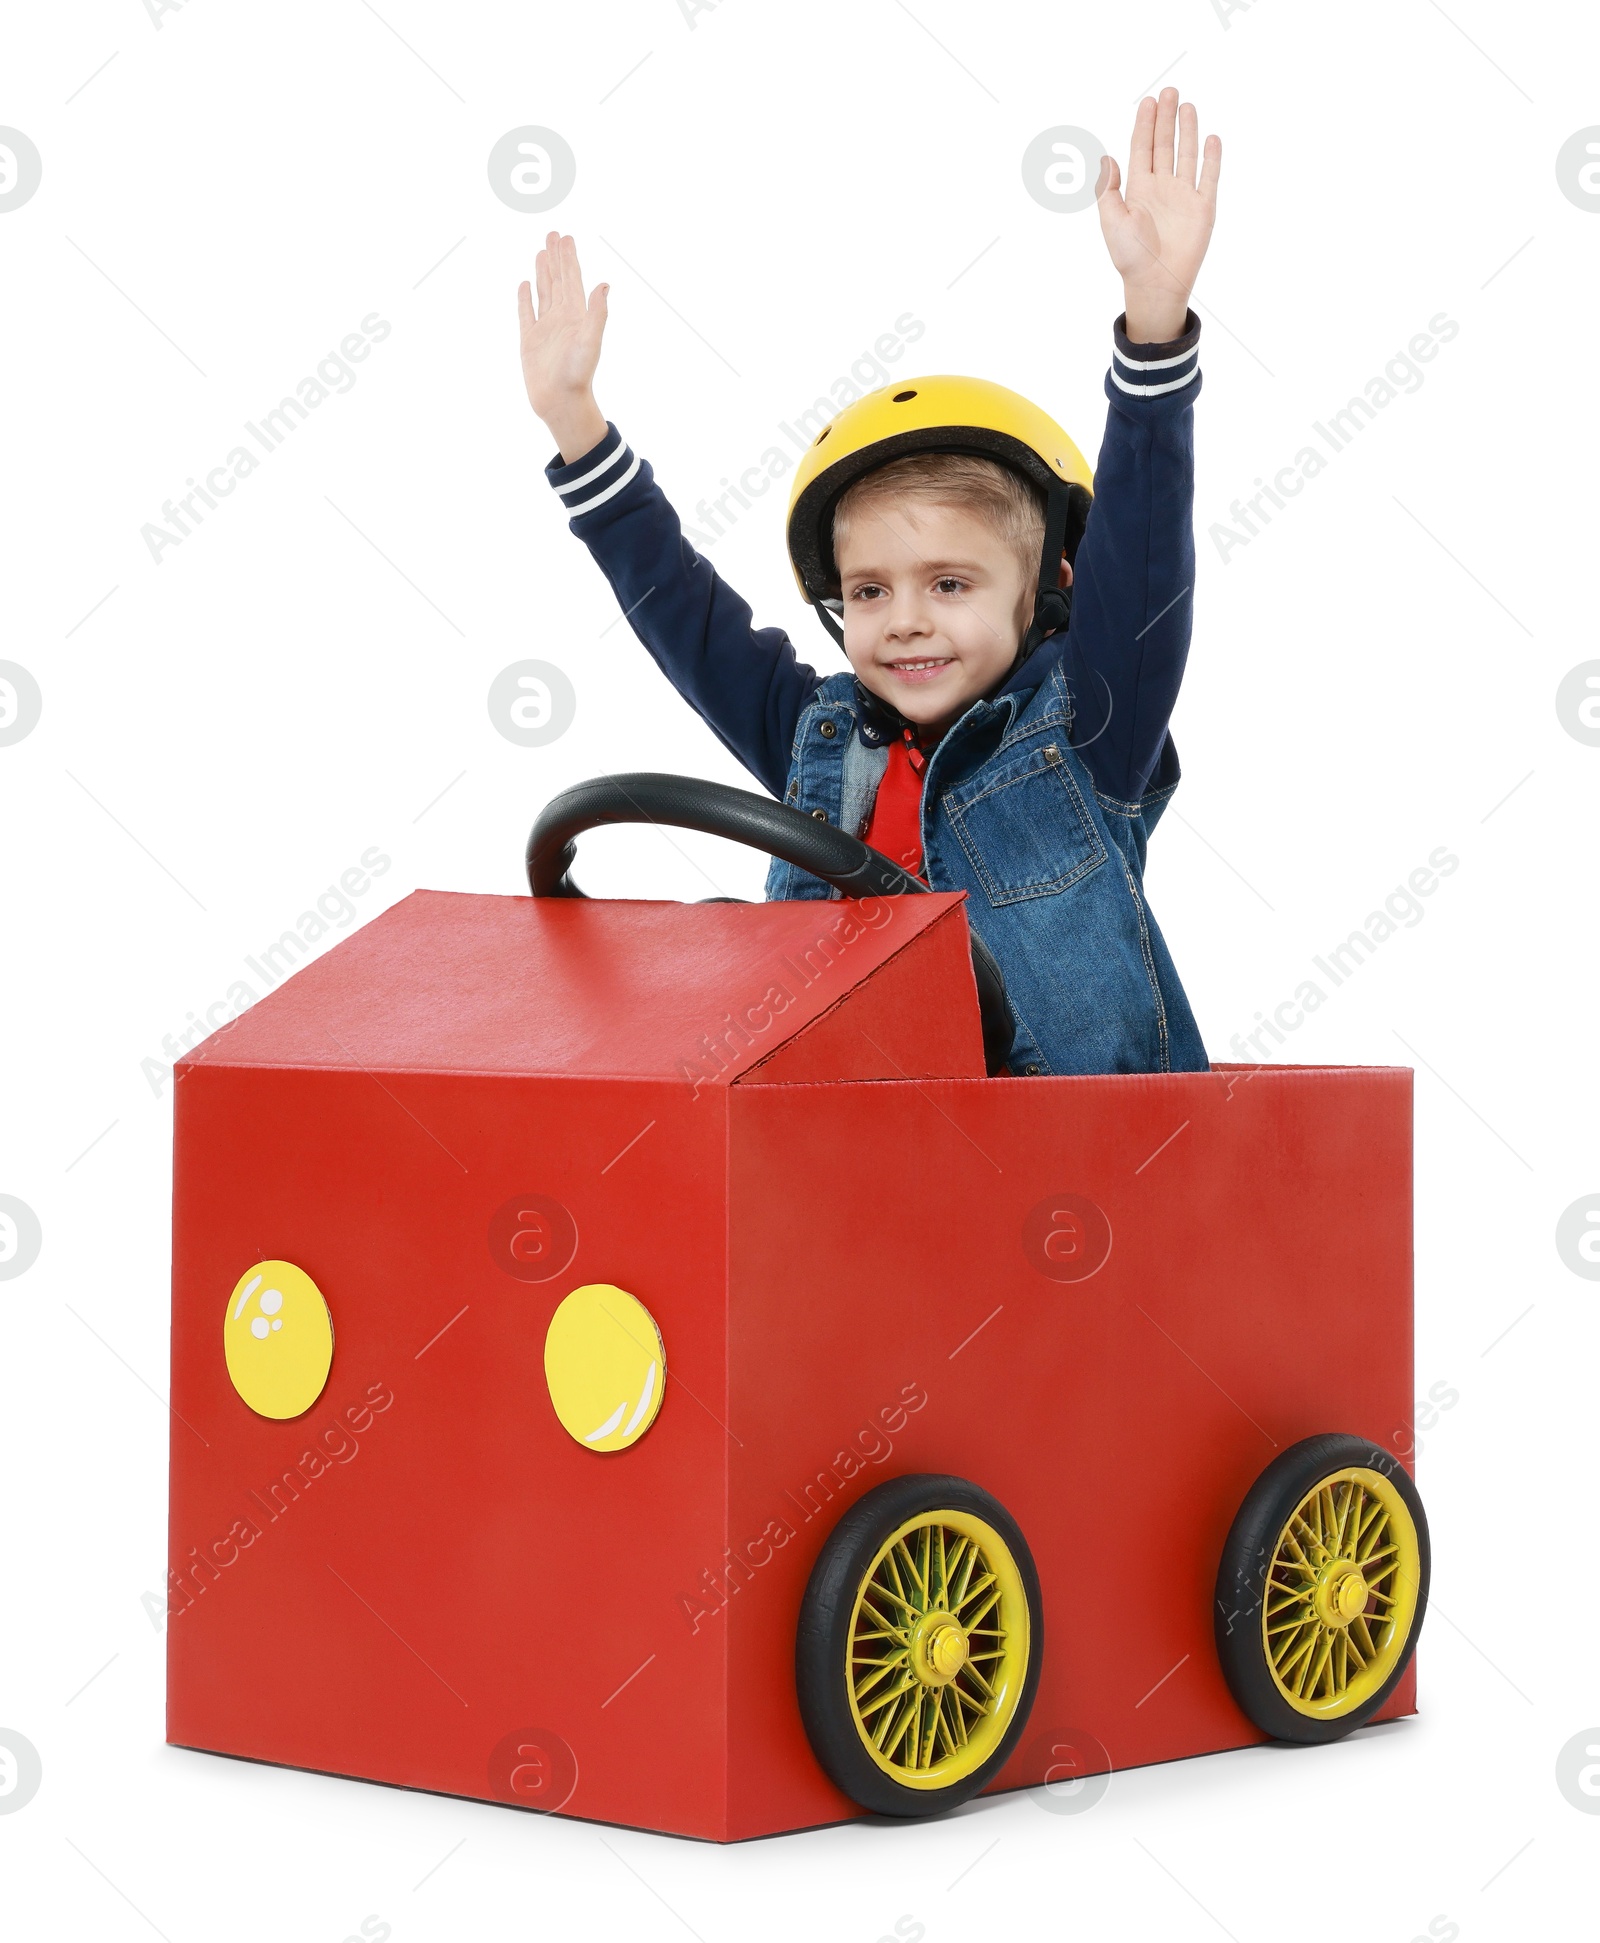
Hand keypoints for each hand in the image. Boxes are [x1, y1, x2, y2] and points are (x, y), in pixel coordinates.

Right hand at [517, 232, 608, 461]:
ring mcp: (545, 328)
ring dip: (542, 272)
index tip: (565, 237)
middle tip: (553, 234)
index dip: (569, 258)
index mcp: (575, 315)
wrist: (561, 402)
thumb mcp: (591, 341)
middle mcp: (561, 318)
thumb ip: (597, 313)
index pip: (572, 279)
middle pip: (557, 279)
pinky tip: (525, 285)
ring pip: (543, 292)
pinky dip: (525, 298)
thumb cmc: (578, 375)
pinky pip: (526, 313)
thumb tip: (603, 285)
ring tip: (541, 252)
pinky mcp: (530, 340)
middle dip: (556, 257)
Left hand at [1096, 90, 1220, 343]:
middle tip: (1169, 91)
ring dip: (1187, 130)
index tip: (1148, 101)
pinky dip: (1212, 158)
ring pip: (1186, 155)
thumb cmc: (1130, 256)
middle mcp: (1161, 188)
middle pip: (1164, 145)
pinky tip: (1211, 138)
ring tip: (1187, 106)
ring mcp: (1183, 196)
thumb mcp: (1111, 220)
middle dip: (1165, 118)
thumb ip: (1108, 189)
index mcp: (1138, 189)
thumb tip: (1108, 158)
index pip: (1142, 148)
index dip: (1144, 125)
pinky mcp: (1203, 208)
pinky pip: (1209, 177)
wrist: (1155, 283)